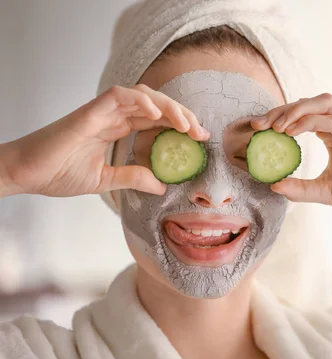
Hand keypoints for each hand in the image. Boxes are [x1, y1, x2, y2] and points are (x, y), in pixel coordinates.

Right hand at [0, 85, 206, 197]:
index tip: (200, 138)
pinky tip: (157, 115)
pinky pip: (119, 95)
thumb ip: (133, 178)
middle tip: (200, 132)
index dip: (179, 125)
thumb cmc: (57, 173)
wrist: (25, 173)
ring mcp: (101, 112)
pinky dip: (140, 101)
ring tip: (186, 124)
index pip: (155, 120)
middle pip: (155, 105)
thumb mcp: (105, 181)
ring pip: (143, 95)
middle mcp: (112, 116)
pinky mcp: (89, 111)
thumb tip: (162, 185)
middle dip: (182, 115)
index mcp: (116, 129)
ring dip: (168, 106)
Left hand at [251, 93, 331, 230]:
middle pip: (312, 102)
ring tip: (275, 126)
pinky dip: (311, 121)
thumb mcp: (326, 191)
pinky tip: (292, 132)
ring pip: (325, 103)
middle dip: (283, 109)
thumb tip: (274, 185)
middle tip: (259, 124)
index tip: (257, 128)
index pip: (307, 113)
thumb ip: (301, 188)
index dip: (281, 116)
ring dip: (296, 111)